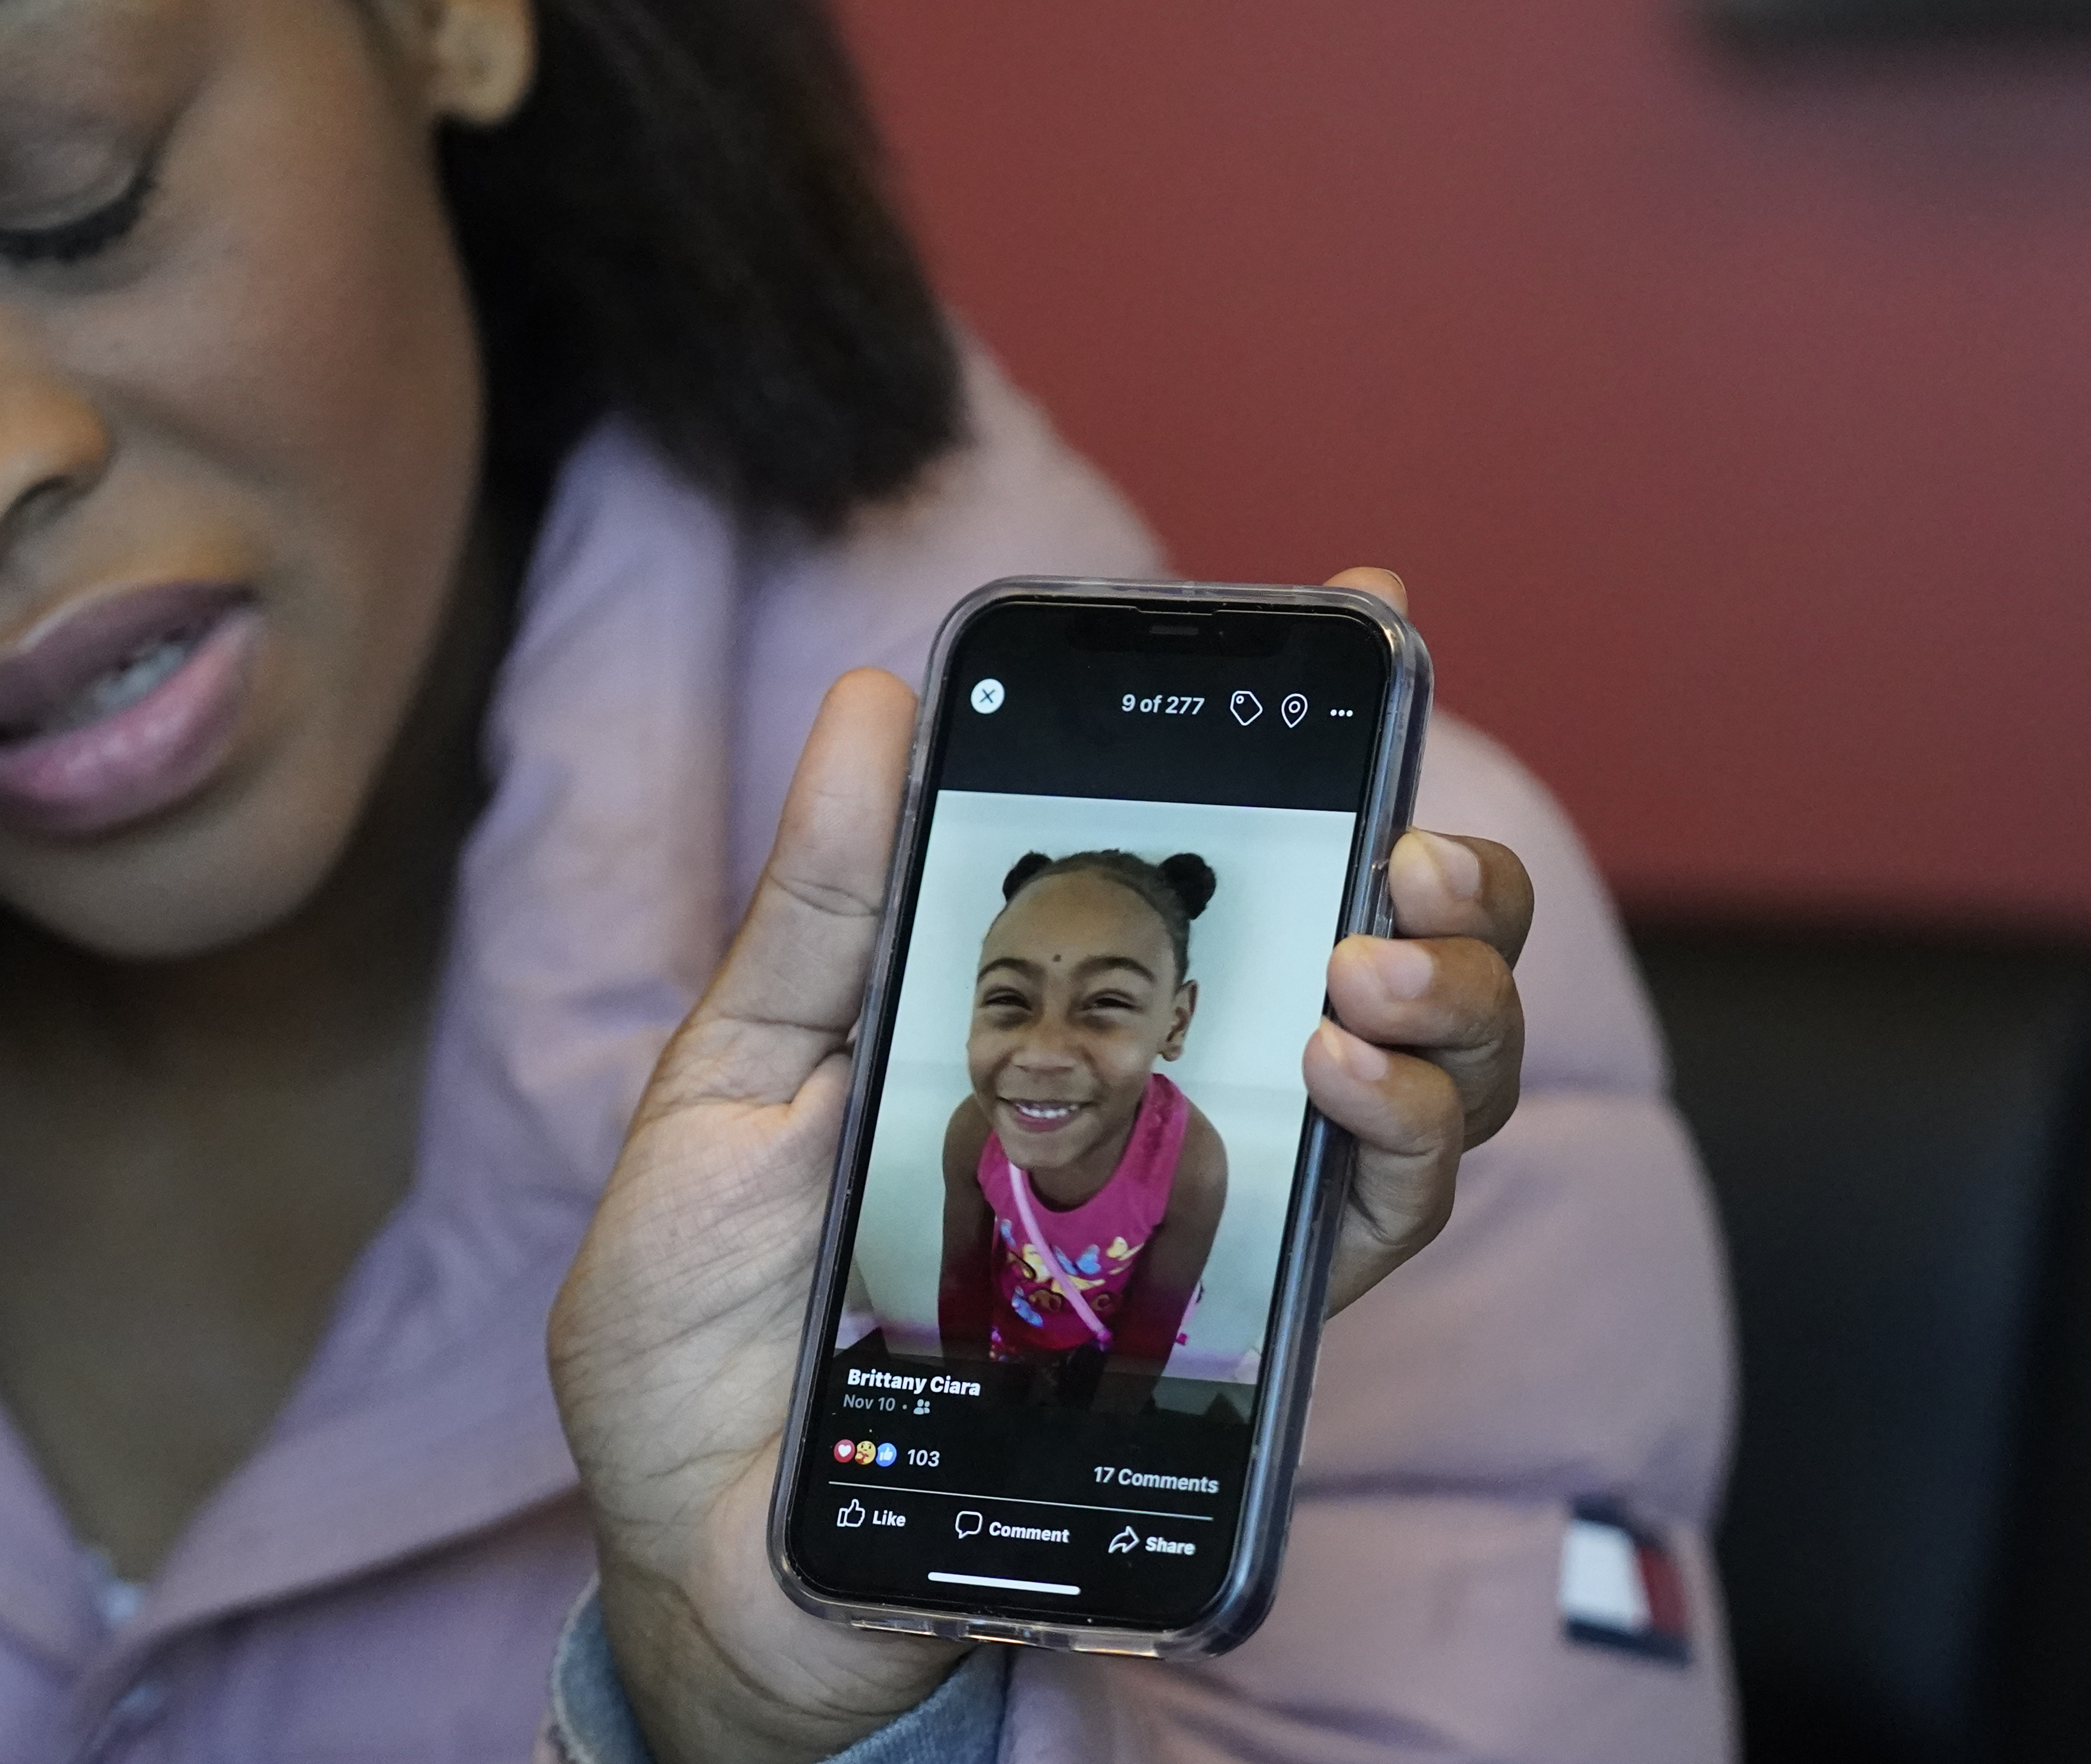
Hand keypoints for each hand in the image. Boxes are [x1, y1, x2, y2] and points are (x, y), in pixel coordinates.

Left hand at [550, 570, 1534, 1763]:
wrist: (704, 1542)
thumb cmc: (702, 1316)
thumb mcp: (731, 1083)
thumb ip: (824, 906)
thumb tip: (868, 697)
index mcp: (1053, 1018)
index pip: (1214, 864)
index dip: (1307, 737)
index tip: (1365, 606)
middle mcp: (1165, 1103)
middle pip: (1376, 960)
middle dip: (1440, 875)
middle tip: (1401, 836)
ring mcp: (1211, 1216)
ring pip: (1423, 1084)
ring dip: (1447, 998)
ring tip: (1372, 964)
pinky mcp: (1231, 1336)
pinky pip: (1380, 1230)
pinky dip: (1401, 1139)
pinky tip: (1349, 1073)